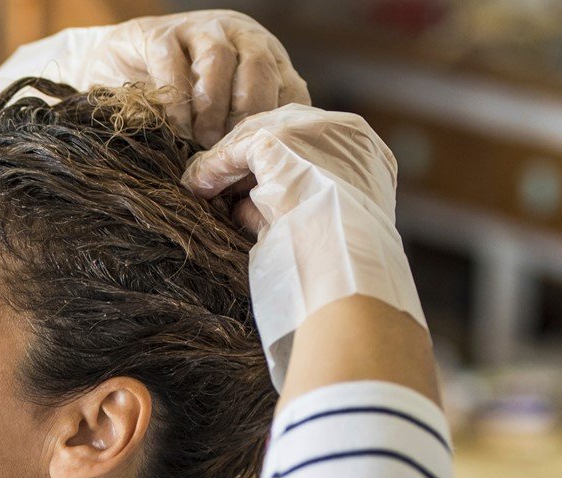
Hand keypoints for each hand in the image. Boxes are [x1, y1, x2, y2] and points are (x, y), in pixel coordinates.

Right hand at [0, 9, 310, 145]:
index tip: (259, 167)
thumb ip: (237, 137)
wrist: (118, 65)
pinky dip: (177, 102)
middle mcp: (241, 37)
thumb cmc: (175, 102)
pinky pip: (173, 65)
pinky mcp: (160, 34)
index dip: (276, 129)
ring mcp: (201, 30)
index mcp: (266, 59)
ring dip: (213, 109)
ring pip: (220, 62)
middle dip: (247, 117)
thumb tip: (248, 191)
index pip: (288, 89)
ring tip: (201, 144)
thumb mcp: (216, 116)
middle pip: (260, 71)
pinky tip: (174, 130)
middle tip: (231, 155)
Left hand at [178, 104, 424, 390]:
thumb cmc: (336, 259)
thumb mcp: (320, 223)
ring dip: (226, 163)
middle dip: (247, 156)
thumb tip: (244, 204)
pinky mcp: (280, 141)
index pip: (308, 140)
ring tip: (202, 187)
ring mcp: (313, 130)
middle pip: (281, 128)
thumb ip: (289, 203)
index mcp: (363, 149)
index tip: (250, 184)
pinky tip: (198, 185)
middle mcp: (343, 130)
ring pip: (256, 135)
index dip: (274, 161)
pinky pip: (237, 149)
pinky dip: (215, 167)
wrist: (343, 266)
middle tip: (218, 183)